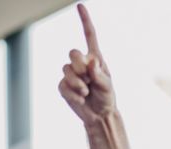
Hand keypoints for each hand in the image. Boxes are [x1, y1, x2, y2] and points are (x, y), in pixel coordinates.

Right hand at [58, 3, 115, 124]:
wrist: (99, 115)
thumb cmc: (107, 98)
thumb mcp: (107, 86)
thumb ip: (99, 74)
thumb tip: (91, 61)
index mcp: (95, 59)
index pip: (89, 36)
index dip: (85, 21)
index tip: (80, 6)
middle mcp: (81, 64)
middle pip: (73, 53)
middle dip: (80, 66)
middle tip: (88, 80)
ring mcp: (71, 74)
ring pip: (66, 70)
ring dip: (78, 83)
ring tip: (86, 92)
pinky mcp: (63, 86)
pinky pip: (63, 85)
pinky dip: (73, 93)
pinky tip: (81, 99)